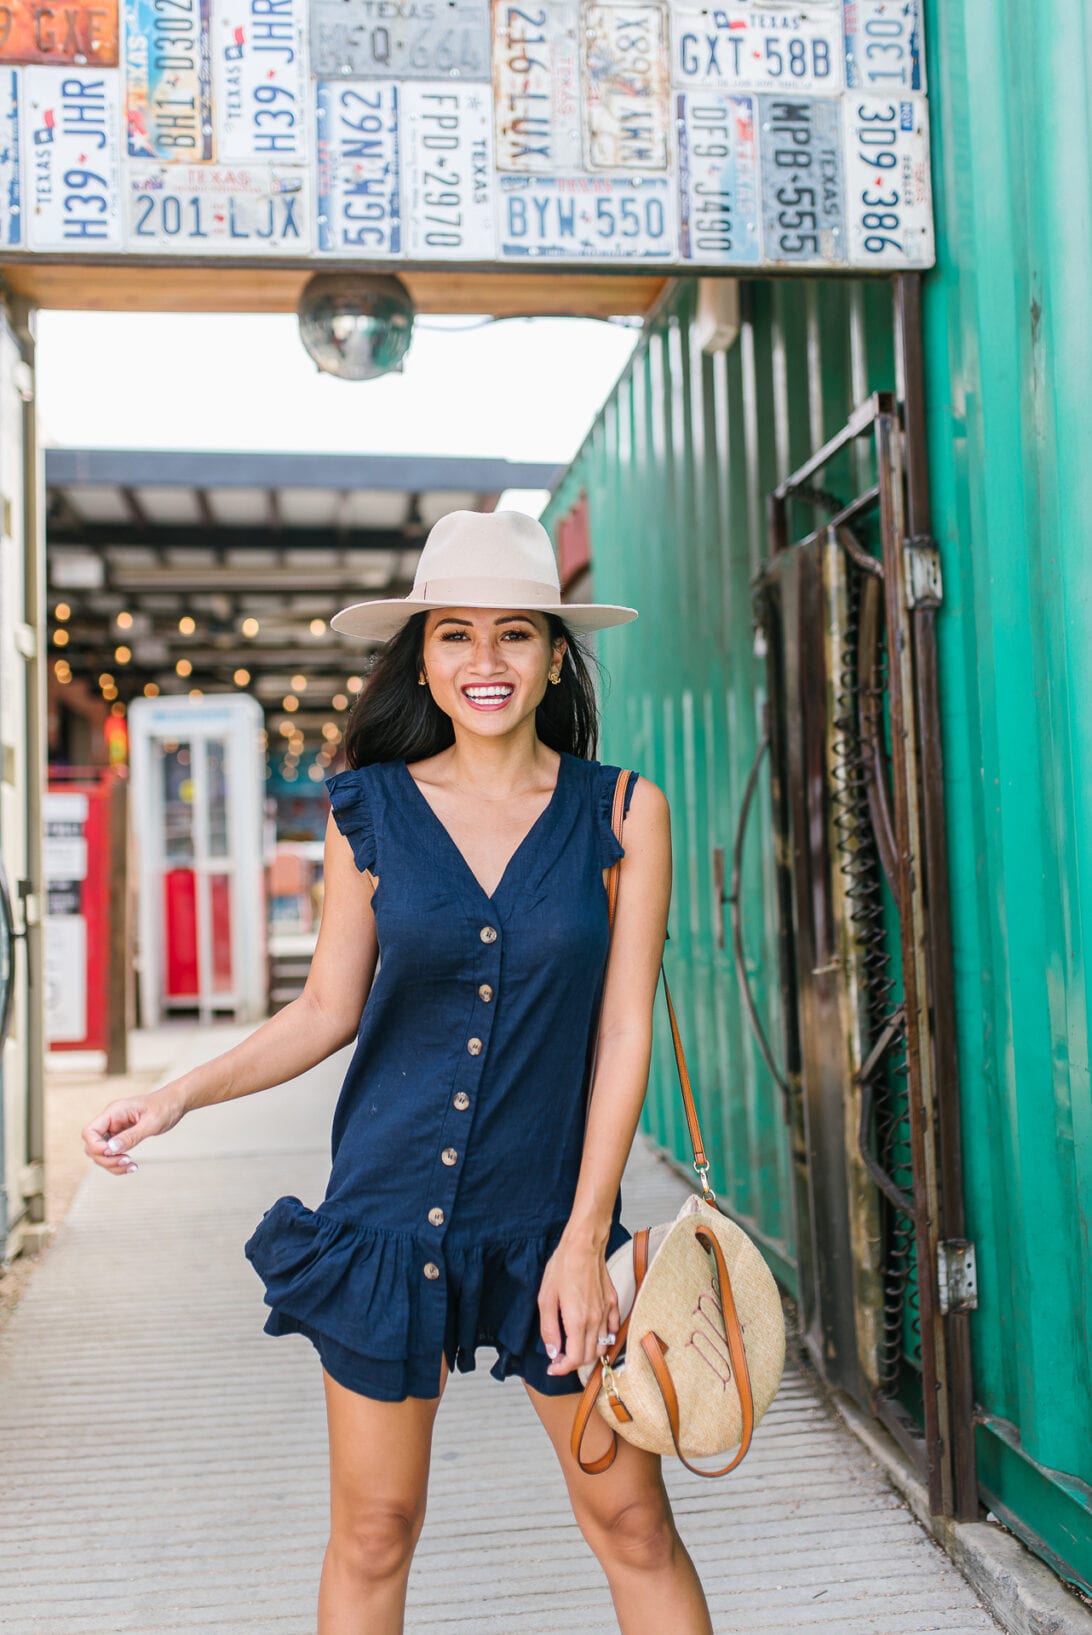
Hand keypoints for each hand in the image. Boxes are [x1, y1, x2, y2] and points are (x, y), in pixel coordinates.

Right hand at [81, 1084, 186, 1175]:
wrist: (175, 1103)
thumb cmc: (165, 1107)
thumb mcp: (151, 1123)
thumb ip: (131, 1136)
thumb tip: (111, 1149)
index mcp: (114, 1112)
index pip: (89, 1132)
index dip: (96, 1147)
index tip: (114, 1153)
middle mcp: (110, 1121)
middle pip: (92, 1146)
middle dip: (106, 1159)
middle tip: (127, 1161)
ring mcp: (114, 1129)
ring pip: (101, 1153)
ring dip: (112, 1164)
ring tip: (132, 1166)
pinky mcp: (121, 1137)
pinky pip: (112, 1154)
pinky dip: (118, 1163)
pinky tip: (132, 1166)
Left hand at [538, 1233, 620, 1377]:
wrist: (583, 1246)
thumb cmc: (563, 1268)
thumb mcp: (546, 1299)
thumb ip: (549, 1329)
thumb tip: (552, 1352)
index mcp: (577, 1322)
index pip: (574, 1359)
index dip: (562, 1368)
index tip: (552, 1367)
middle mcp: (595, 1321)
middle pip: (588, 1357)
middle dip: (573, 1362)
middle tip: (559, 1356)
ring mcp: (607, 1313)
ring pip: (602, 1347)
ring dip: (588, 1352)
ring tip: (574, 1346)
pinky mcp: (613, 1303)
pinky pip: (613, 1330)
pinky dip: (603, 1338)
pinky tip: (591, 1332)